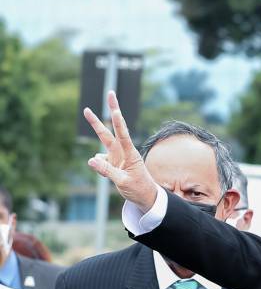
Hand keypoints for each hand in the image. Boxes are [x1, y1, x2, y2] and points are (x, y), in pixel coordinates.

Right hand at [85, 91, 160, 209]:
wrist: (144, 196)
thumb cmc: (138, 188)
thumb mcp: (122, 182)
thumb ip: (107, 171)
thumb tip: (90, 159)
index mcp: (130, 154)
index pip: (123, 136)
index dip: (119, 123)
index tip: (116, 110)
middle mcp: (123, 151)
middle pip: (113, 128)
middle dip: (111, 110)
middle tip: (110, 92)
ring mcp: (116, 155)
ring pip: (102, 140)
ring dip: (95, 125)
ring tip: (87, 110)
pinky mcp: (111, 162)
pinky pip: (98, 162)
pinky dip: (99, 168)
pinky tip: (111, 176)